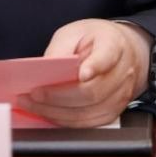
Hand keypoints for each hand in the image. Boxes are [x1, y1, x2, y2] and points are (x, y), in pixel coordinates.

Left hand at [15, 19, 151, 127]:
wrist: (120, 52)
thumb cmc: (93, 41)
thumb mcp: (73, 33)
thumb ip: (60, 49)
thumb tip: (43, 71)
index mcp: (113, 44)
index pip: (107, 56)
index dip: (95, 66)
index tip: (82, 73)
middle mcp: (123, 72)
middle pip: (92, 92)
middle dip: (58, 96)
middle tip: (33, 93)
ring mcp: (121, 95)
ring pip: (89, 112)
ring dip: (56, 112)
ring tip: (32, 105)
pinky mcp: (114, 112)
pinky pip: (88, 123)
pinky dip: (65, 120)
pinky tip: (47, 112)